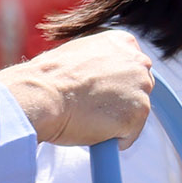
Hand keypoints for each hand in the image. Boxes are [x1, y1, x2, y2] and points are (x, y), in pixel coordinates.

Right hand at [1, 29, 152, 147]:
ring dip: (114, 122)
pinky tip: (91, 129)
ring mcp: (141, 87)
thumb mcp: (78, 56)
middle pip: (140, 90)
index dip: (113, 85)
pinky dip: (112, 139)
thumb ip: (98, 64)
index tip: (96, 93)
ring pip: (135, 115)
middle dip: (120, 103)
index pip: (131, 68)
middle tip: (91, 109)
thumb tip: (99, 80)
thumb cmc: (48, 79)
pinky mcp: (139, 113)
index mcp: (122, 42)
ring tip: (86, 117)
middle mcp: (138, 61)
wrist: (41, 95)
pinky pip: (129, 136)